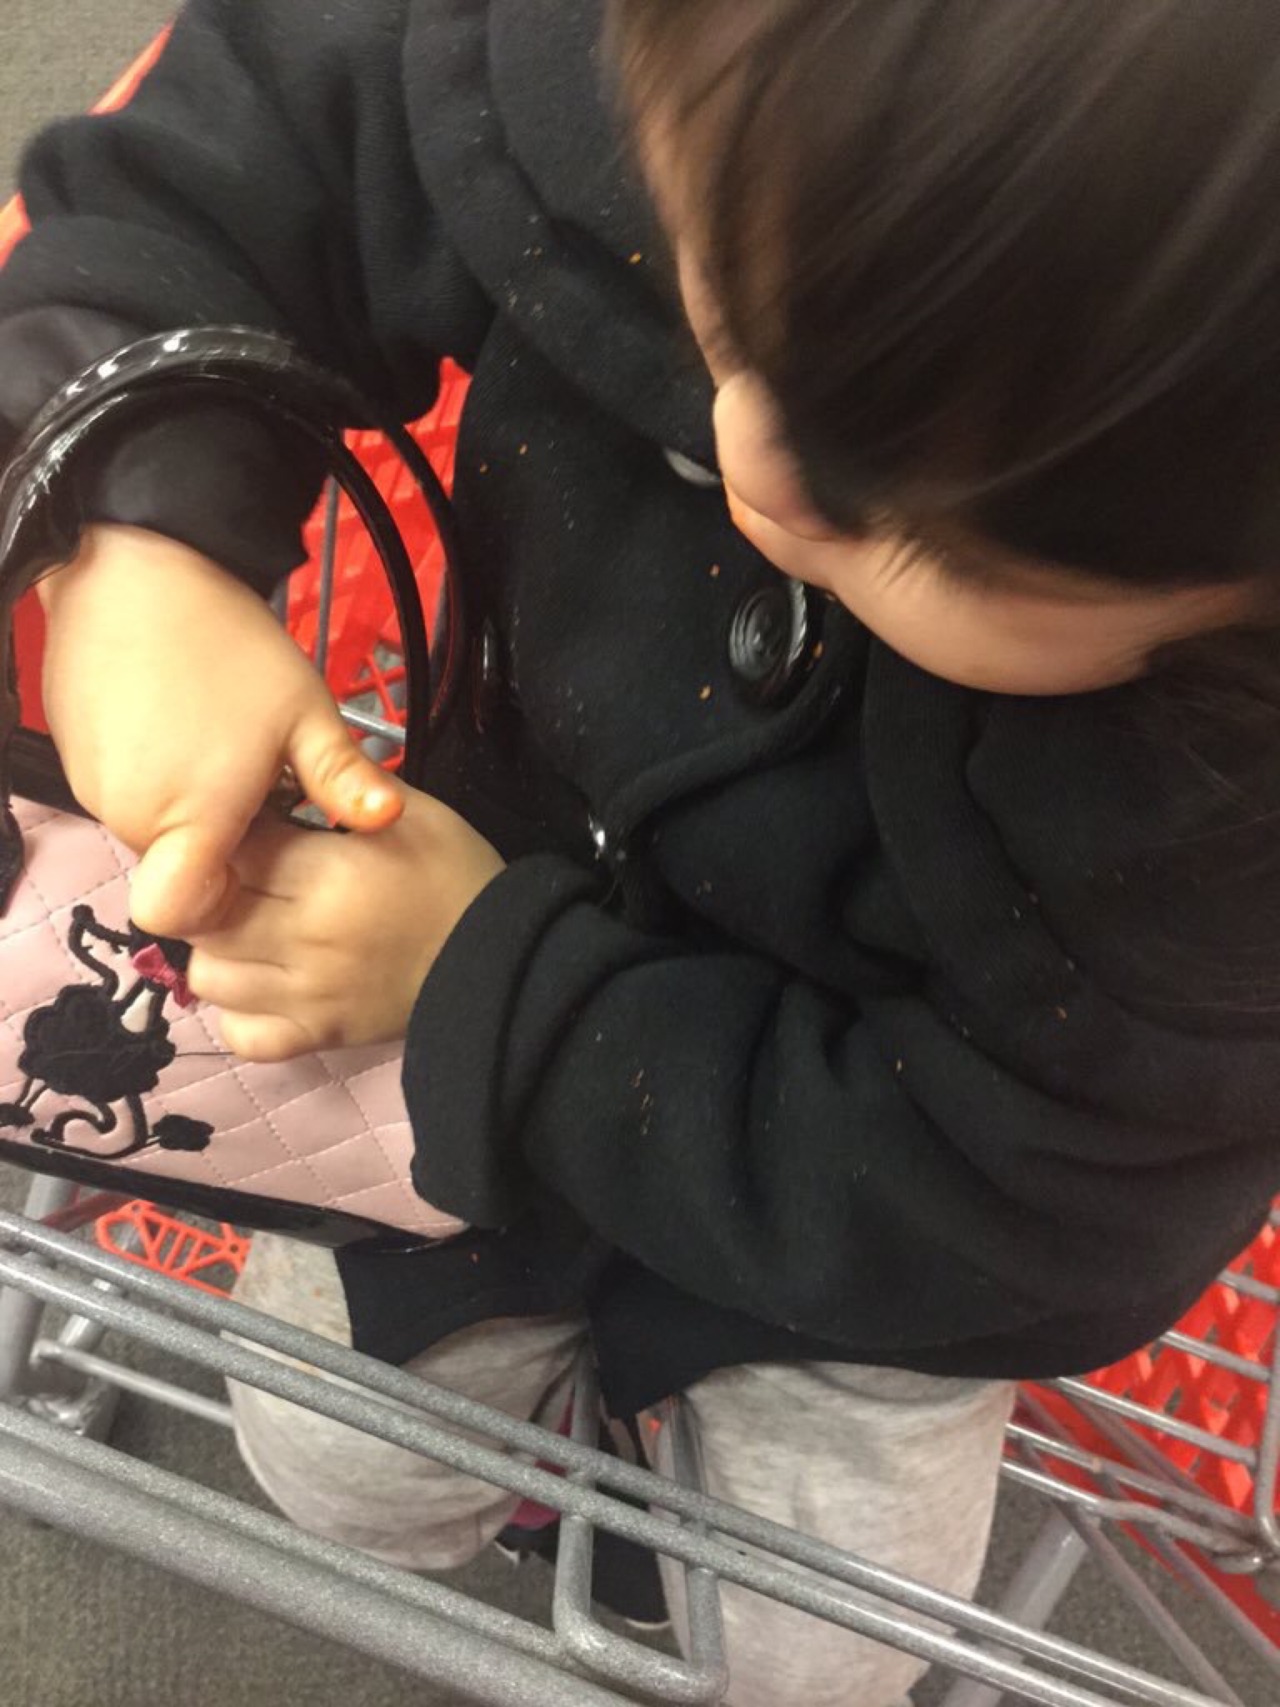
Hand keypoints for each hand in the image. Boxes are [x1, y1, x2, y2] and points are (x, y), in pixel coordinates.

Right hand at [39, 524, 403, 938]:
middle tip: (249, 782)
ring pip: (146, 826)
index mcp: (189, 818)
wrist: (135, 565)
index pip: (177, 912)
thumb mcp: (303, 708)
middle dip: (212, 842)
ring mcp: (90, 784)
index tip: (248, 859)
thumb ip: (341, 776)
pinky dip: (148, 774)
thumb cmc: (230, 641)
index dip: (214, 903)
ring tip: (214, 743)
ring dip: (181, 805)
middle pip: (170, 867)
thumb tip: (389, 819)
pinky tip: (176, 723)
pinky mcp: (70, 753)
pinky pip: (118, 789)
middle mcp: (128, 814)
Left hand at [185, 781, 505, 1060]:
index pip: (233, 848)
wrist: (506, 960)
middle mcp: (306, 938)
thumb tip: (279, 773)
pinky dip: (236, 1013)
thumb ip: (342, 792)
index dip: (227, 831)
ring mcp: (307, 996)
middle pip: (208, 912)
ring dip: (219, 948)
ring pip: (210, 975)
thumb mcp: (409, 815)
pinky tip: (260, 983)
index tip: (244, 825)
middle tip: (243, 876)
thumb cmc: (456, 876)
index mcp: (331, 875)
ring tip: (248, 927)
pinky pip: (241, 1035)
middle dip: (213, 888)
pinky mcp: (318, 1036)